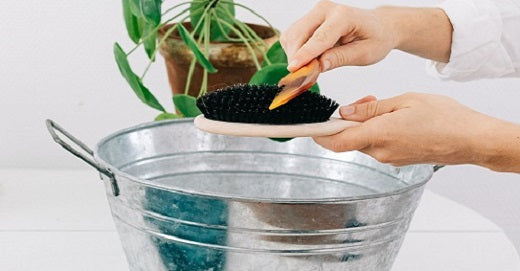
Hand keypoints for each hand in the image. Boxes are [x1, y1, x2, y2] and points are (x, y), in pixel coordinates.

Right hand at [280, 1, 451, 71]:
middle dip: (296, 59)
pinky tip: (309, 59)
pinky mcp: (308, 18)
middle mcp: (326, 9)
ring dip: (294, 56)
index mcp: (344, 16)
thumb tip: (319, 65)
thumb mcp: (365, 54)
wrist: (378, 26)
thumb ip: (341, 58)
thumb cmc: (375, 39)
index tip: (293, 69)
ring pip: (291, 36)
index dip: (305, 55)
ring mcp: (315, 12)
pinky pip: (292, 37)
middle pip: (299, 35)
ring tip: (311, 68)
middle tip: (303, 79)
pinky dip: (295, 51)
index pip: (319, 38)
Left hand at [313, 93, 519, 172]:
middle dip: (347, 121)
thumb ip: (370, 109)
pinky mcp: (397, 160)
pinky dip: (375, 132)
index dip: (317, 134)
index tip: (306, 126)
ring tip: (382, 105)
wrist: (471, 140)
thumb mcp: (403, 101)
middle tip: (364, 101)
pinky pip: (376, 145)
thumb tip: (345, 112)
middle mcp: (380, 152)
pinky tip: (390, 118)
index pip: (336, 141)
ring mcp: (389, 158)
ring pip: (362, 141)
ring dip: (363, 125)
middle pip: (348, 139)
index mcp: (379, 135)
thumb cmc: (443, 117)